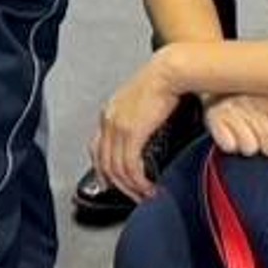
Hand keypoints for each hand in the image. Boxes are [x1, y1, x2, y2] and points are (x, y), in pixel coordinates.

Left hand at [91, 53, 185, 201]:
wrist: (169, 71)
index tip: (112, 184)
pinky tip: (148, 187)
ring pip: (117, 169)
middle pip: (104, 163)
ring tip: (146, 195)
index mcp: (110, 112)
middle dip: (119, 186)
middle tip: (134, 197)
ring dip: (131, 188)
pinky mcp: (131, 132)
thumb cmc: (163, 82)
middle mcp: (109, 120)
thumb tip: (143, 139)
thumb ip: (137, 121)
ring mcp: (118, 126)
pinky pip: (129, 166)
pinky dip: (138, 181)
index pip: (97, 149)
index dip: (103, 171)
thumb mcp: (142, 102)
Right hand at [202, 91, 267, 159]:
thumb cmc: (257, 91)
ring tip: (246, 130)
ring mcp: (234, 111)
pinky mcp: (214, 118)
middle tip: (261, 131)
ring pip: (250, 149)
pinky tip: (232, 131)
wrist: (221, 77)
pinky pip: (229, 146)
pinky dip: (230, 142)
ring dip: (248, 143)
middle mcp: (255, 104)